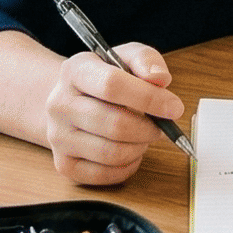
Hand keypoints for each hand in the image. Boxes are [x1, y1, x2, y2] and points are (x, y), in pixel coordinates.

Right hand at [44, 42, 183, 185]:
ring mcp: (57, 136)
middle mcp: (59, 104)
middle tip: (162, 127)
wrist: (70, 101)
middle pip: (114, 124)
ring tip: (144, 136)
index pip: (111, 85)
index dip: (148, 98)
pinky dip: (127, 166)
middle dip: (148, 129)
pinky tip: (131, 152)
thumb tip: (160, 79)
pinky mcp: (63, 164)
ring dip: (139, 147)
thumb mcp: (125, 58)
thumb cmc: (105, 79)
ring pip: (111, 153)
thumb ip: (146, 60)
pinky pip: (104, 174)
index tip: (174, 107)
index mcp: (75, 71)